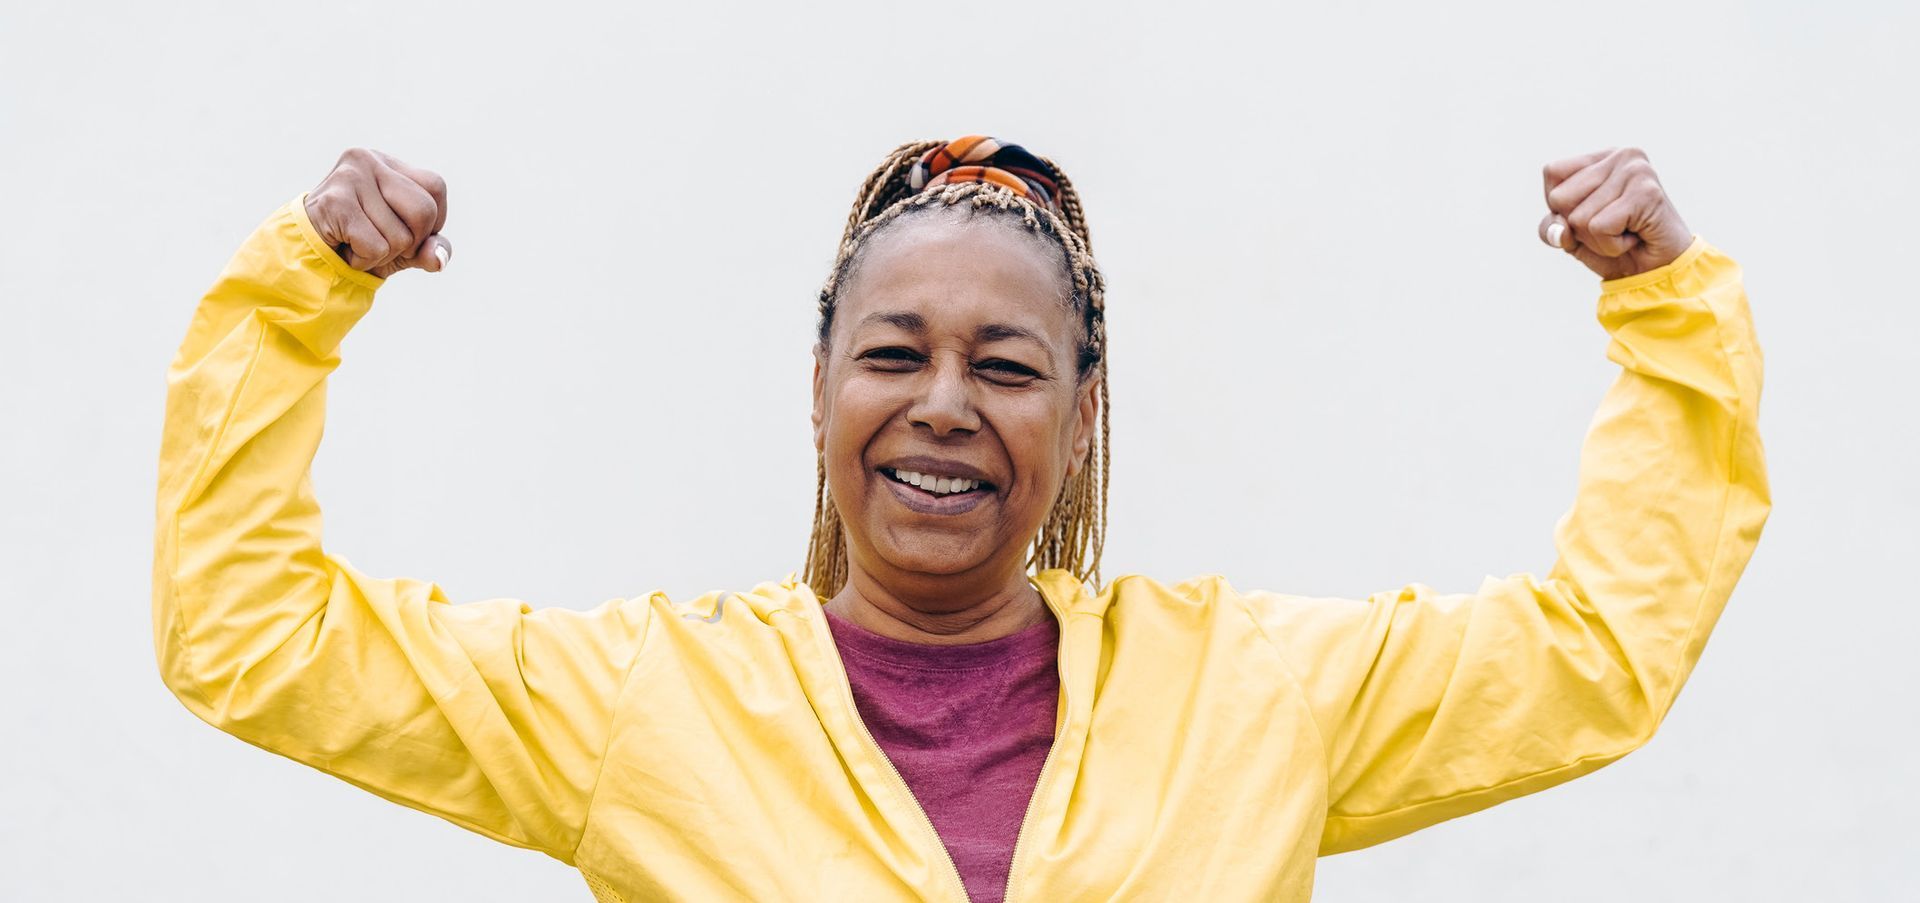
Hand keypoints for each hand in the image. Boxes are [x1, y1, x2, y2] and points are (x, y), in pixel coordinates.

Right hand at [304, 148, 450, 277]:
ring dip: (382, 255)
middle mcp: (367, 160)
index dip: (431, 221)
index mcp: (388, 163)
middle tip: (379, 241)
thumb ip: (430, 249)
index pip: (436, 187)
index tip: (403, 230)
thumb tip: (438, 259)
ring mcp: (348, 177)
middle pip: (424, 210)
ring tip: (356, 242)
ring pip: (400, 236)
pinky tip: (344, 247)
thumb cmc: (360, 243)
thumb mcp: (406, 247)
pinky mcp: (333, 202)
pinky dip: (364, 260)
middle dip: (409, 242)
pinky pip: (376, 247)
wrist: (306, 257)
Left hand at [1538, 147, 1690, 280]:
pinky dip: (1611, 245)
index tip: (1592, 214)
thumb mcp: (1571, 236)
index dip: (1559, 205)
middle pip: (1560, 197)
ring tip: (1625, 232)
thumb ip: (1551, 228)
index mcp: (1602, 158)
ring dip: (1597, 239)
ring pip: (1578, 217)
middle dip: (1578, 226)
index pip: (1552, 172)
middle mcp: (1621, 156)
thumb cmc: (1615, 247)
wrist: (1658, 270)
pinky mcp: (1646, 192)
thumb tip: (1560, 229)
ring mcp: (1636, 170)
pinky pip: (1599, 228)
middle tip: (1612, 227)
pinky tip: (1634, 237)